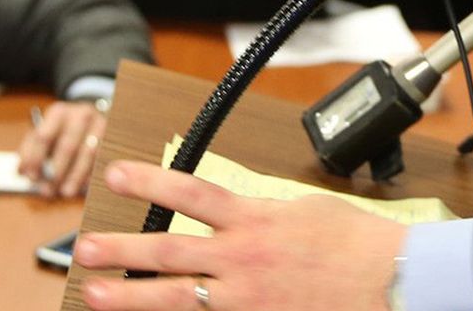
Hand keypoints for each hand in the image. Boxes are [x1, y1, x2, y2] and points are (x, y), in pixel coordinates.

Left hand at [16, 99, 106, 198]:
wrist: (90, 118)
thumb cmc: (61, 131)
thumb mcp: (42, 134)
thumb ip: (30, 151)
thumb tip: (23, 171)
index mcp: (59, 112)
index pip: (44, 136)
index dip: (36, 158)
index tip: (31, 177)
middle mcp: (81, 114)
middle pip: (68, 145)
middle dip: (57, 171)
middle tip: (48, 190)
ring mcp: (101, 124)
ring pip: (89, 153)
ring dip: (76, 176)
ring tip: (66, 192)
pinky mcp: (114, 136)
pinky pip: (104, 157)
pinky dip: (93, 174)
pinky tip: (84, 186)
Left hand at [76, 161, 405, 310]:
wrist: (389, 280)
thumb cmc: (357, 243)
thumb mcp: (305, 209)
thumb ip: (263, 212)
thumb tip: (235, 213)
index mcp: (256, 219)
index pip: (190, 193)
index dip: (147, 181)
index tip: (114, 174)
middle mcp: (243, 259)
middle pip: (167, 252)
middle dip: (119, 250)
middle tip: (83, 249)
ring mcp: (245, 298)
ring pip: (174, 298)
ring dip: (129, 297)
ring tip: (94, 294)